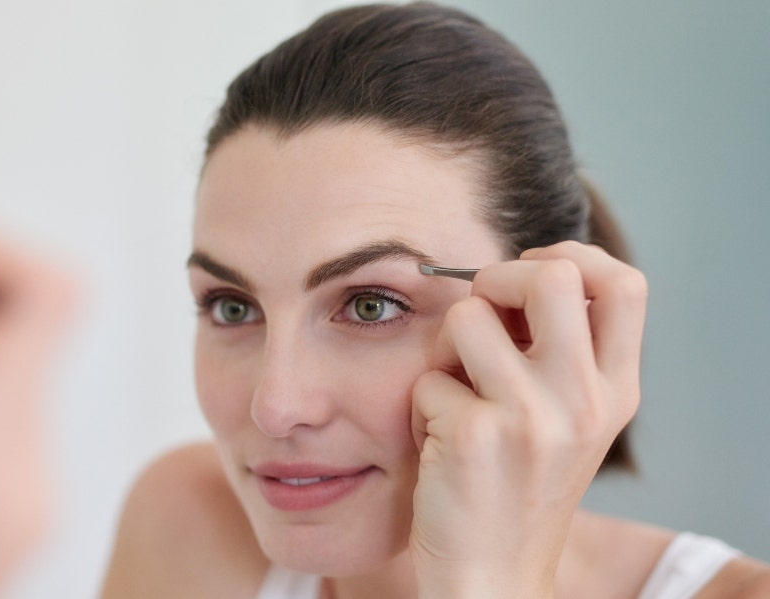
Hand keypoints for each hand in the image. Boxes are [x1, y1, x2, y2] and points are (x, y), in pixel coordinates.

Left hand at [409, 241, 645, 597]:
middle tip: (478, 312)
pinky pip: (426, 379)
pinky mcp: (475, 436)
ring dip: (443, 348)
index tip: (533, 271)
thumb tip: (514, 272)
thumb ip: (560, 352)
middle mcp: (584, 400)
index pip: (624, 284)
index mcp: (615, 390)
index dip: (573, 256)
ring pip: (467, 316)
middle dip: (496, 276)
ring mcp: (532, 418)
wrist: (493, 572)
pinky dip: (419, 407)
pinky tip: (437, 443)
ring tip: (451, 390)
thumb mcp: (568, 421)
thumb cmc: (517, 486)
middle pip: (552, 276)